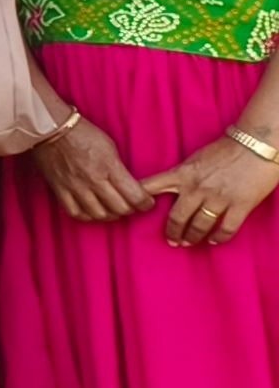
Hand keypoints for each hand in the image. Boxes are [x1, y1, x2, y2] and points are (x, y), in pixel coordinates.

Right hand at [25, 116, 156, 223]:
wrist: (51, 128)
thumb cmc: (82, 133)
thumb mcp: (109, 146)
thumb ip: (119, 168)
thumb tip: (129, 184)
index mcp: (109, 166)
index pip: (135, 196)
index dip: (146, 203)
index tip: (146, 201)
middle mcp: (93, 180)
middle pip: (120, 209)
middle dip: (130, 209)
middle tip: (130, 204)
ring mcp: (75, 187)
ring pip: (99, 214)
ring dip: (110, 215)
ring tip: (112, 209)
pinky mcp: (60, 190)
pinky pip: (75, 213)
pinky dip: (87, 216)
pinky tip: (91, 210)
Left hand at [148, 133, 278, 247]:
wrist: (256, 145)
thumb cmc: (226, 148)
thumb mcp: (195, 158)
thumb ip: (183, 174)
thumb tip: (170, 186)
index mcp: (183, 174)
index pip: (151, 187)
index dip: (138, 200)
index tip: (131, 211)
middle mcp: (197, 188)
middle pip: (177, 217)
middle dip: (172, 232)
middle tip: (171, 241)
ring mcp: (218, 198)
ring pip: (200, 226)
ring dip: (193, 236)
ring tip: (189, 242)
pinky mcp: (240, 206)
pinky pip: (226, 229)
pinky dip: (219, 238)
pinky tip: (214, 241)